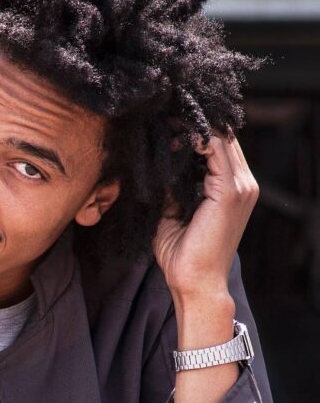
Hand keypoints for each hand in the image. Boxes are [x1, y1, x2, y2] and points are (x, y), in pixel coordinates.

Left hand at [152, 132, 258, 302]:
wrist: (194, 282)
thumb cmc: (183, 254)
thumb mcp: (172, 212)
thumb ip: (172, 187)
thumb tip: (159, 165)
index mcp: (233, 190)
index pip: (220, 148)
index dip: (195, 132)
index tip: (167, 127)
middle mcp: (243, 185)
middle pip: (223, 139)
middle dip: (193, 126)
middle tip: (164, 120)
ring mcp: (241, 188)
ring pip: (221, 139)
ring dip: (193, 129)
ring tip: (166, 127)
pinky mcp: (230, 192)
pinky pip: (215, 151)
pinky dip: (196, 140)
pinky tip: (175, 141)